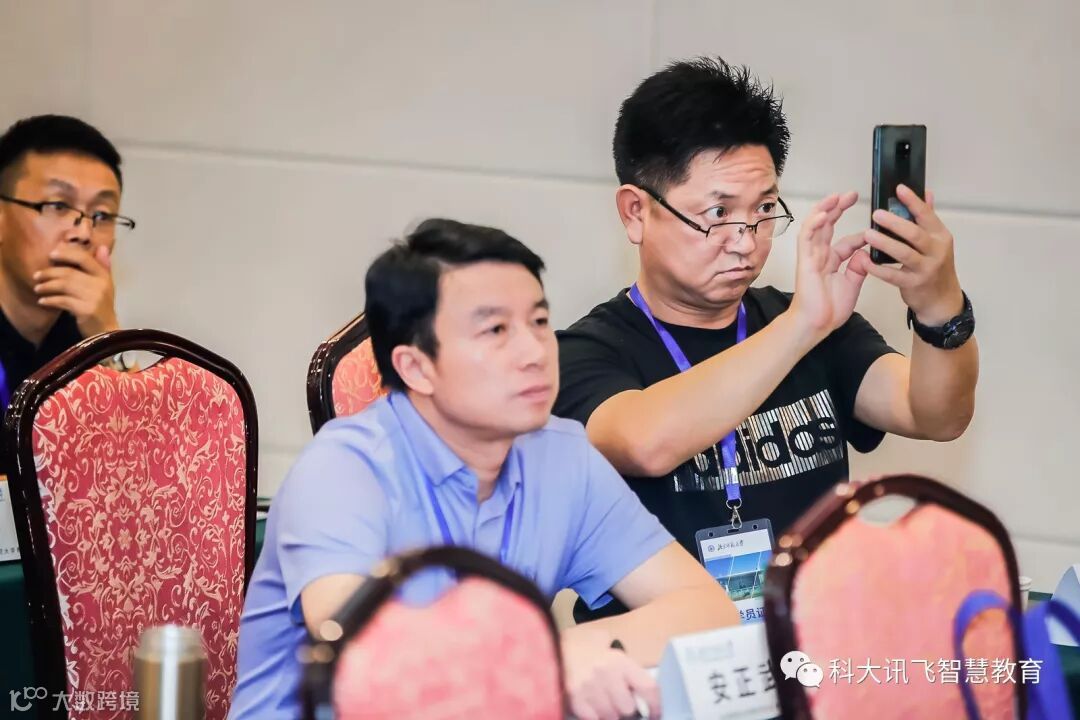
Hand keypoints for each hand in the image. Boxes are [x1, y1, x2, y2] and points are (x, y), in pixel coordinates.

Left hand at [32, 243, 118, 337]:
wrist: (107, 332)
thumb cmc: (102, 307)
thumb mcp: (105, 285)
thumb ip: (102, 266)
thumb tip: (102, 247)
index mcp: (104, 276)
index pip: (84, 258)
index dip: (66, 254)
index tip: (51, 254)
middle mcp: (101, 285)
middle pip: (70, 273)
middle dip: (49, 273)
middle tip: (36, 276)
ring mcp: (94, 298)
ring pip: (64, 285)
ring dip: (47, 286)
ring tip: (37, 289)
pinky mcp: (86, 310)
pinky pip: (63, 301)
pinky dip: (50, 300)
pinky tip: (43, 301)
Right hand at [561, 624, 660, 719]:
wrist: (544, 643)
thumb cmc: (576, 644)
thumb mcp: (601, 640)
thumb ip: (620, 657)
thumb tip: (635, 680)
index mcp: (618, 660)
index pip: (648, 687)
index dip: (656, 705)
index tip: (655, 714)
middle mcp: (607, 674)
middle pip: (628, 708)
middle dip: (625, 709)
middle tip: (618, 703)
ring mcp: (589, 689)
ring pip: (611, 717)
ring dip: (608, 714)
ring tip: (602, 703)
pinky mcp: (574, 700)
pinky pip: (593, 719)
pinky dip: (593, 716)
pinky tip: (589, 708)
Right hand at [788, 191, 869, 337]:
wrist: (816, 324)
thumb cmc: (829, 309)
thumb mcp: (852, 285)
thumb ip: (858, 268)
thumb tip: (864, 252)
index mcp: (831, 261)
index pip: (847, 240)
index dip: (861, 233)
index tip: (877, 227)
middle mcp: (820, 255)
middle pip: (828, 225)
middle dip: (839, 208)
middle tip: (852, 194)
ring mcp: (811, 256)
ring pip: (815, 226)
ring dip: (825, 209)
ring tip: (837, 196)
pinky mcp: (804, 260)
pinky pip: (807, 237)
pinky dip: (814, 224)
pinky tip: (824, 213)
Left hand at [860, 185, 963, 324]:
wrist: (942, 299)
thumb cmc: (934, 266)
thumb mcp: (936, 241)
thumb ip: (928, 218)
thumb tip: (926, 192)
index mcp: (940, 236)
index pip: (926, 215)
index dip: (913, 201)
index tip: (899, 188)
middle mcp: (936, 250)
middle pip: (915, 233)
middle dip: (895, 223)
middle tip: (876, 214)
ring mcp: (926, 268)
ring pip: (904, 253)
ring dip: (884, 243)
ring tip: (867, 235)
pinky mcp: (914, 284)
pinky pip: (893, 275)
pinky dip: (878, 268)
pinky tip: (865, 261)